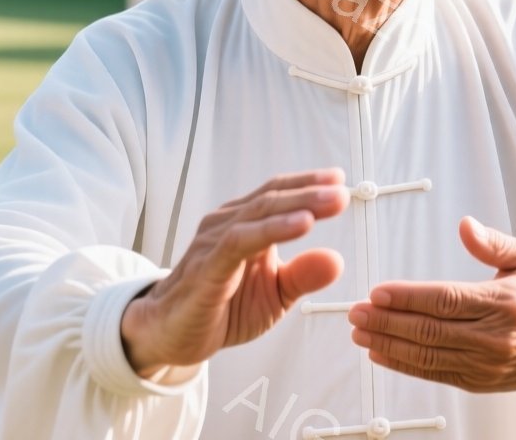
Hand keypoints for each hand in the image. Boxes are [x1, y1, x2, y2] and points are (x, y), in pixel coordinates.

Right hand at [120, 169, 347, 376]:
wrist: (173, 335)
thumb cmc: (223, 308)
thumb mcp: (275, 295)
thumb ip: (303, 276)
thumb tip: (337, 260)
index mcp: (245, 226)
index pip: (278, 194)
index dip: (308, 184)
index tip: (340, 180)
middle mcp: (228, 225)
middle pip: (272, 198)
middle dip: (311, 192)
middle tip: (343, 190)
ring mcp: (214, 242)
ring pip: (259, 213)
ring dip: (297, 204)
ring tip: (330, 202)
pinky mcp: (207, 266)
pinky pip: (240, 242)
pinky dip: (272, 230)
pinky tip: (300, 224)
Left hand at [349, 217, 515, 391]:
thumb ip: (495, 243)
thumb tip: (465, 226)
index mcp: (505, 302)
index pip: (446, 300)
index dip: (408, 298)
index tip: (378, 291)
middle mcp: (495, 337)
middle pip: (430, 331)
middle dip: (387, 322)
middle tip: (356, 312)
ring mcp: (488, 364)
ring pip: (428, 356)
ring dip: (388, 345)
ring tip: (360, 331)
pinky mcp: (482, 382)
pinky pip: (437, 374)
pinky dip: (405, 366)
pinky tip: (382, 354)